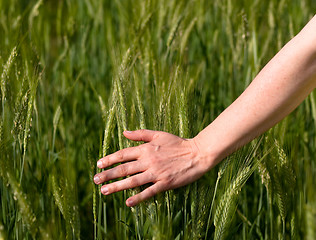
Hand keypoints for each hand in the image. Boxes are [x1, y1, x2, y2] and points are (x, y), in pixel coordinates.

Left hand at [93, 129, 209, 206]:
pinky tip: (128, 202)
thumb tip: (124, 132)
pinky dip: (138, 197)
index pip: (123, 154)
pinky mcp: (165, 183)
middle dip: (108, 175)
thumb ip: (141, 134)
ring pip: (132, 181)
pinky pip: (149, 192)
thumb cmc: (178, 143)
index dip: (110, 159)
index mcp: (146, 149)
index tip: (99, 164)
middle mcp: (148, 161)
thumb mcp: (159, 134)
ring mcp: (156, 173)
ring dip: (117, 186)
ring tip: (104, 191)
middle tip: (95, 180)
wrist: (197, 153)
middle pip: (124, 169)